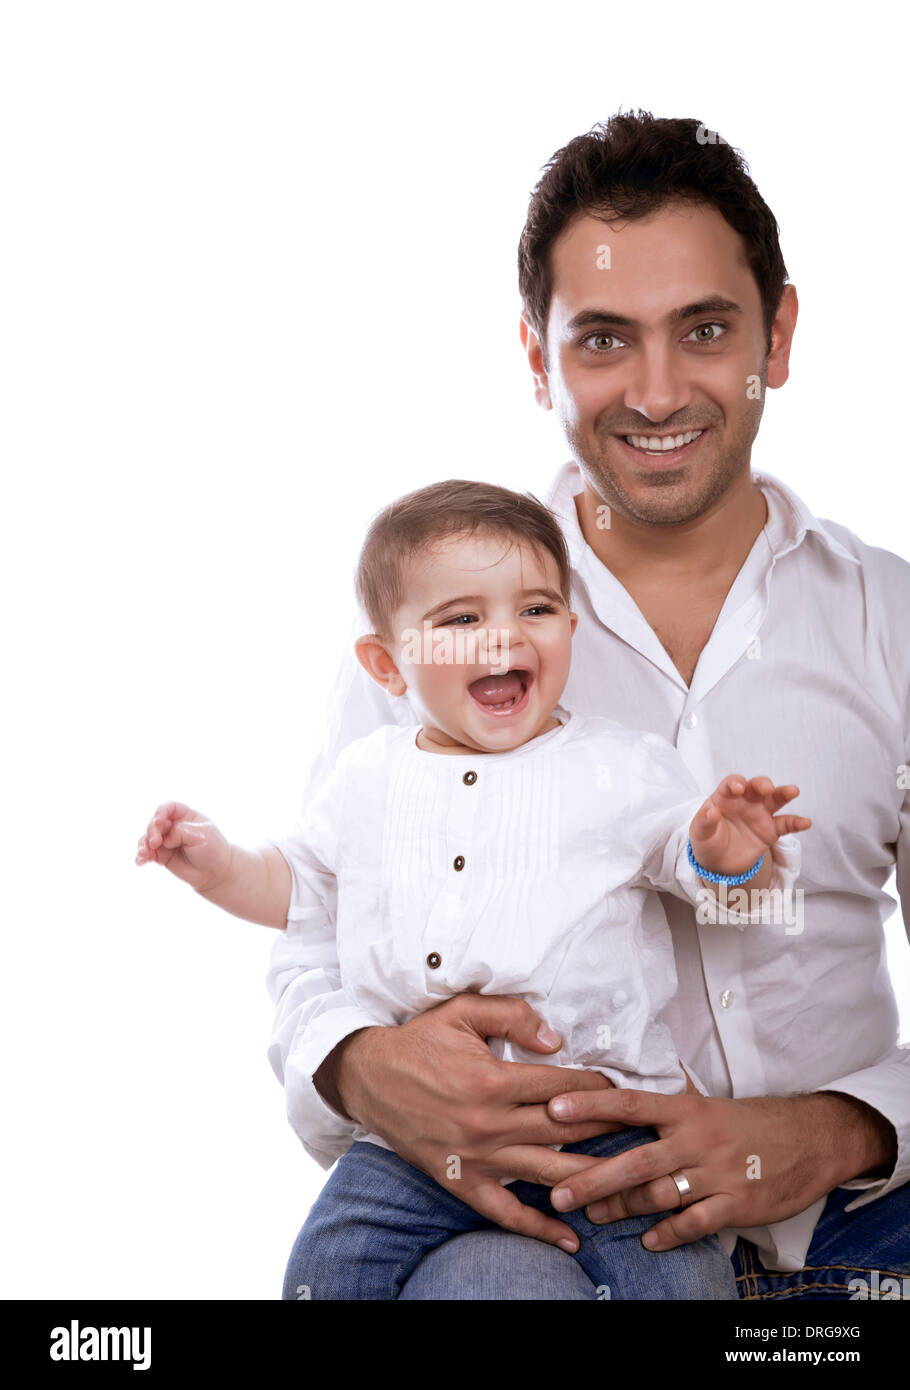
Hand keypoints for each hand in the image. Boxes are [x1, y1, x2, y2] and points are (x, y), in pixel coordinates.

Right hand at [135, 800, 231, 893]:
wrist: (216, 872)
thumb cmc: (213, 849)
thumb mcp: (202, 835)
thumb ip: (181, 832)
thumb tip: (165, 839)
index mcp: (186, 815)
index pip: (168, 808)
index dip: (160, 812)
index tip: (159, 821)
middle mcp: (173, 826)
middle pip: (155, 823)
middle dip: (151, 831)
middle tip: (155, 842)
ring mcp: (166, 841)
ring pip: (147, 838)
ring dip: (143, 844)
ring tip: (144, 854)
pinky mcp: (161, 856)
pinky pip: (147, 854)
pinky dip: (141, 857)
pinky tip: (140, 861)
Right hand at [321, 994, 623, 1252]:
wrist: (367, 1077)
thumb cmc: (418, 1042)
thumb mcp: (461, 1012)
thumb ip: (512, 1017)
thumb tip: (557, 1040)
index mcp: (492, 1080)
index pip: (562, 1088)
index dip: (599, 1089)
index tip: (625, 1091)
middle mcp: (488, 1123)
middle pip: (565, 1132)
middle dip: (609, 1132)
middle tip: (644, 1135)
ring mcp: (476, 1157)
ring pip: (546, 1173)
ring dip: (590, 1180)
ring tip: (628, 1185)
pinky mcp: (461, 1181)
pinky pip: (505, 1212)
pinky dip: (539, 1227)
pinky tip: (571, 1236)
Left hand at [542, 1087, 896, 1249]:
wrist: (813, 1137)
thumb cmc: (751, 1121)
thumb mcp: (709, 1102)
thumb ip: (667, 1100)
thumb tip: (627, 1076)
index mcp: (686, 1109)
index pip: (630, 1102)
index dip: (591, 1106)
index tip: (554, 1109)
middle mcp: (697, 1139)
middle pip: (637, 1159)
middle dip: (594, 1177)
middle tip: (558, 1190)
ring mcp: (718, 1173)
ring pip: (661, 1193)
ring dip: (623, 1208)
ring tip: (591, 1216)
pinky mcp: (738, 1203)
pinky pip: (696, 1222)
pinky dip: (670, 1233)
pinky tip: (649, 1241)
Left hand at [689, 775, 810, 876]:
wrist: (720, 863)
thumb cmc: (708, 841)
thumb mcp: (700, 833)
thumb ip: (704, 821)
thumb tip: (711, 811)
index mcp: (726, 797)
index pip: (732, 784)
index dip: (736, 783)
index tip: (738, 788)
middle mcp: (746, 801)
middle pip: (756, 786)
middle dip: (762, 784)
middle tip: (766, 788)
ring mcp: (760, 814)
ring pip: (775, 799)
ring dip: (784, 793)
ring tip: (793, 791)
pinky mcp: (771, 830)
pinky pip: (786, 824)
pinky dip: (796, 822)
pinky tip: (805, 822)